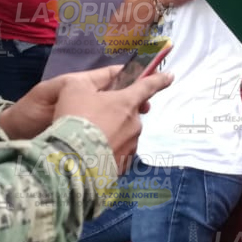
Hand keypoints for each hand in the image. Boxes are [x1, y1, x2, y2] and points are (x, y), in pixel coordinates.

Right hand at [53, 67, 173, 174]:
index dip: (158, 79)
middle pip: (130, 114)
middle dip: (118, 114)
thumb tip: (105, 86)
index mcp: (126, 102)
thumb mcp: (75, 88)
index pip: (147, 86)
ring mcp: (131, 146)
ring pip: (125, 135)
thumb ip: (93, 81)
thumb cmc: (74, 118)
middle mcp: (134, 124)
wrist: (71, 158)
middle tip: (95, 118)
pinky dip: (109, 151)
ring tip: (89, 139)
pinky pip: (118, 153)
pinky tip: (92, 153)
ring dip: (113, 134)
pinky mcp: (124, 165)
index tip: (170, 76)